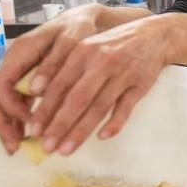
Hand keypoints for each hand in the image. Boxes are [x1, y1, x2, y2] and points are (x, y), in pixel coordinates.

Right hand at [0, 6, 101, 152]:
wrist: (86, 18)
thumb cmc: (80, 27)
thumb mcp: (71, 40)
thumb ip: (53, 63)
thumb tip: (34, 89)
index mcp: (21, 51)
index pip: (1, 85)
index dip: (11, 108)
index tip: (29, 122)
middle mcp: (16, 62)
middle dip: (3, 123)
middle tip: (15, 147)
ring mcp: (21, 72)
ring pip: (4, 102)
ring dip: (9, 125)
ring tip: (18, 147)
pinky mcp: (30, 80)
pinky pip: (17, 102)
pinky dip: (20, 120)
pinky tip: (28, 135)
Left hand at [24, 14, 171, 155]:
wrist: (154, 35)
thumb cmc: (113, 44)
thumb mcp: (87, 48)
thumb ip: (66, 69)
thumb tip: (39, 97)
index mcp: (82, 51)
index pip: (59, 85)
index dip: (45, 109)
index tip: (33, 130)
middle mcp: (101, 62)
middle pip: (77, 98)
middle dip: (60, 125)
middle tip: (47, 147)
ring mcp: (122, 74)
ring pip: (99, 107)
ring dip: (81, 131)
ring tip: (66, 150)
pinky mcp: (140, 84)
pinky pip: (126, 107)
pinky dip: (115, 123)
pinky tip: (102, 137)